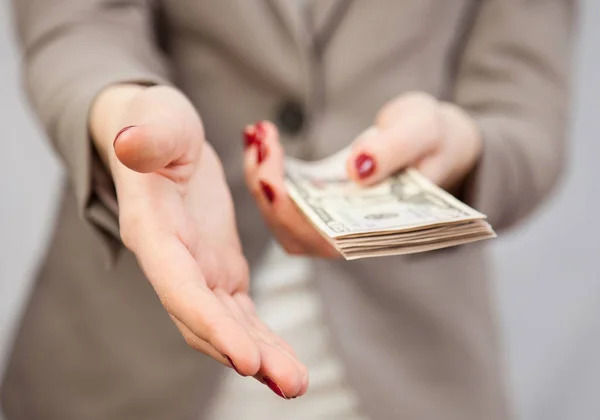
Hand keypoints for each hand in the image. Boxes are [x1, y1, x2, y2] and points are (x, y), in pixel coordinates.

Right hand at [90, 85, 307, 398]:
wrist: (161, 135)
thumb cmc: (157, 125)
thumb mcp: (157, 119)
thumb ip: (148, 137)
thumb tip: (129, 141)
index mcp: (155, 230)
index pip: (179, 287)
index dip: (210, 324)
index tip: (246, 359)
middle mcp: (173, 261)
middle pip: (205, 319)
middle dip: (246, 353)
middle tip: (290, 383)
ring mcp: (198, 269)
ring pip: (227, 323)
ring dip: (261, 355)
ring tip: (296, 382)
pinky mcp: (219, 268)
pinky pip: (241, 311)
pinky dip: (261, 337)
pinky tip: (285, 361)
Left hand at [243, 92, 481, 257]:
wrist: (429, 139)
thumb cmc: (432, 139)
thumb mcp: (423, 131)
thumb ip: (396, 149)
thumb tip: (358, 169)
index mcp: (383, 230)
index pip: (330, 242)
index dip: (295, 218)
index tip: (274, 181)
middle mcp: (353, 235)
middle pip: (296, 233)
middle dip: (267, 189)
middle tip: (260, 140)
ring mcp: (333, 221)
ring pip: (282, 220)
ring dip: (260, 179)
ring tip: (257, 135)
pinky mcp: (319, 203)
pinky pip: (282, 200)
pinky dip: (265, 172)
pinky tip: (260, 138)